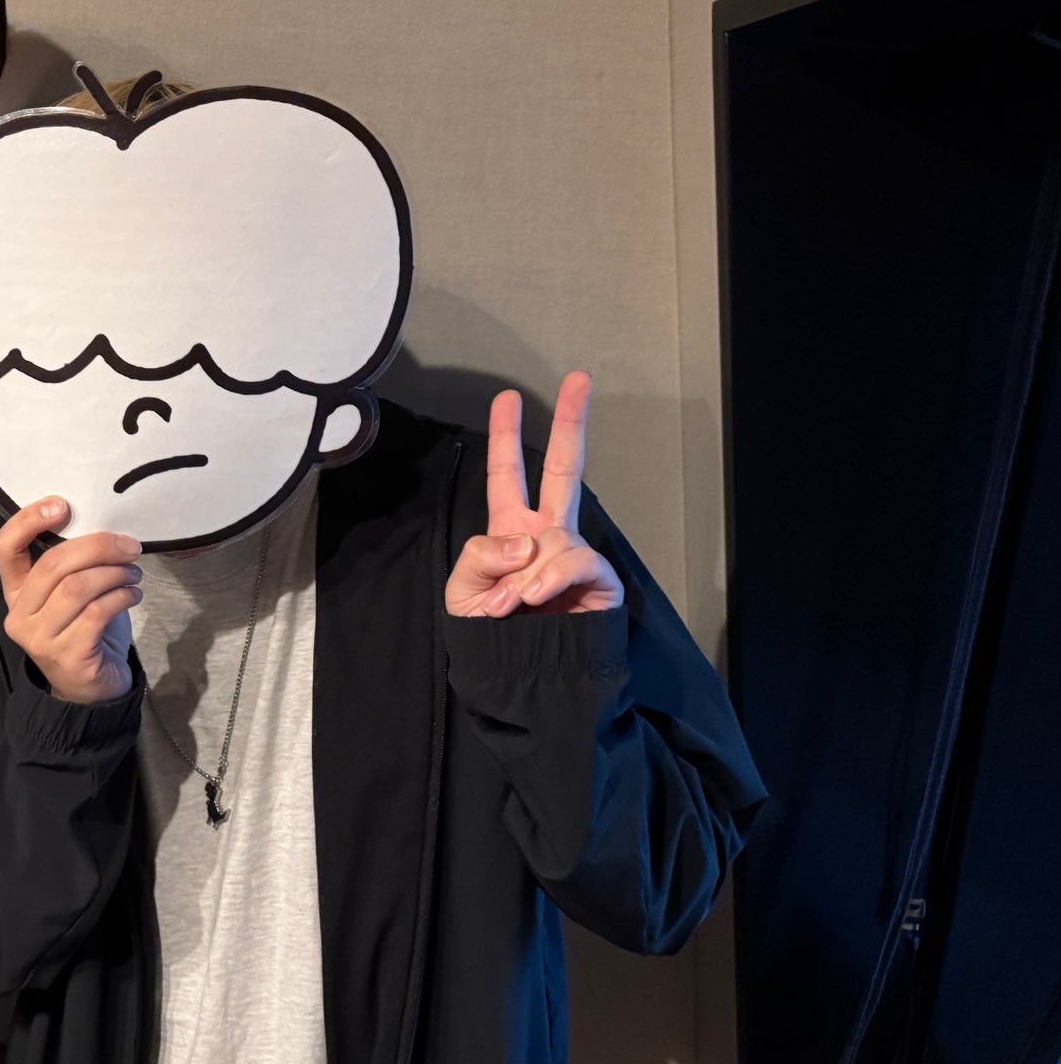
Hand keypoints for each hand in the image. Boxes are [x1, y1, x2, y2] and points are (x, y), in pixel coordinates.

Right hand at [0, 498, 141, 704]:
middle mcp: (20, 615)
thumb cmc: (86, 631)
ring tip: (134, 572)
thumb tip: (106, 527)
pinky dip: (121, 597)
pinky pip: (96, 614)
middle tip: (129, 547)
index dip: (29, 520)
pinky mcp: (67, 656)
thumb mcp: (72, 594)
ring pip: (77, 588)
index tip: (63, 505)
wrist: (93, 690)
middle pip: (53, 565)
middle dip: (97, 547)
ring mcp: (40, 639)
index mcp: (16, 592)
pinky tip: (133, 594)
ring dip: (113, 573)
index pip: (5, 548)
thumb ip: (74, 564)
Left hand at [445, 371, 624, 617]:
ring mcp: (573, 556)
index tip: (506, 398)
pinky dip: (547, 581)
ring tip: (506, 608)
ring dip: (523, 577)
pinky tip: (533, 600)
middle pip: (562, 470)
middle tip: (579, 379)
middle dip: (570, 424)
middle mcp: (546, 536)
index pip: (507, 476)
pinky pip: (573, 562)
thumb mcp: (463, 594)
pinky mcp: (599, 581)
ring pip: (553, 538)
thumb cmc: (491, 640)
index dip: (505, 439)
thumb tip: (525, 541)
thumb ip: (480, 557)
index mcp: (510, 532)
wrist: (525, 684)